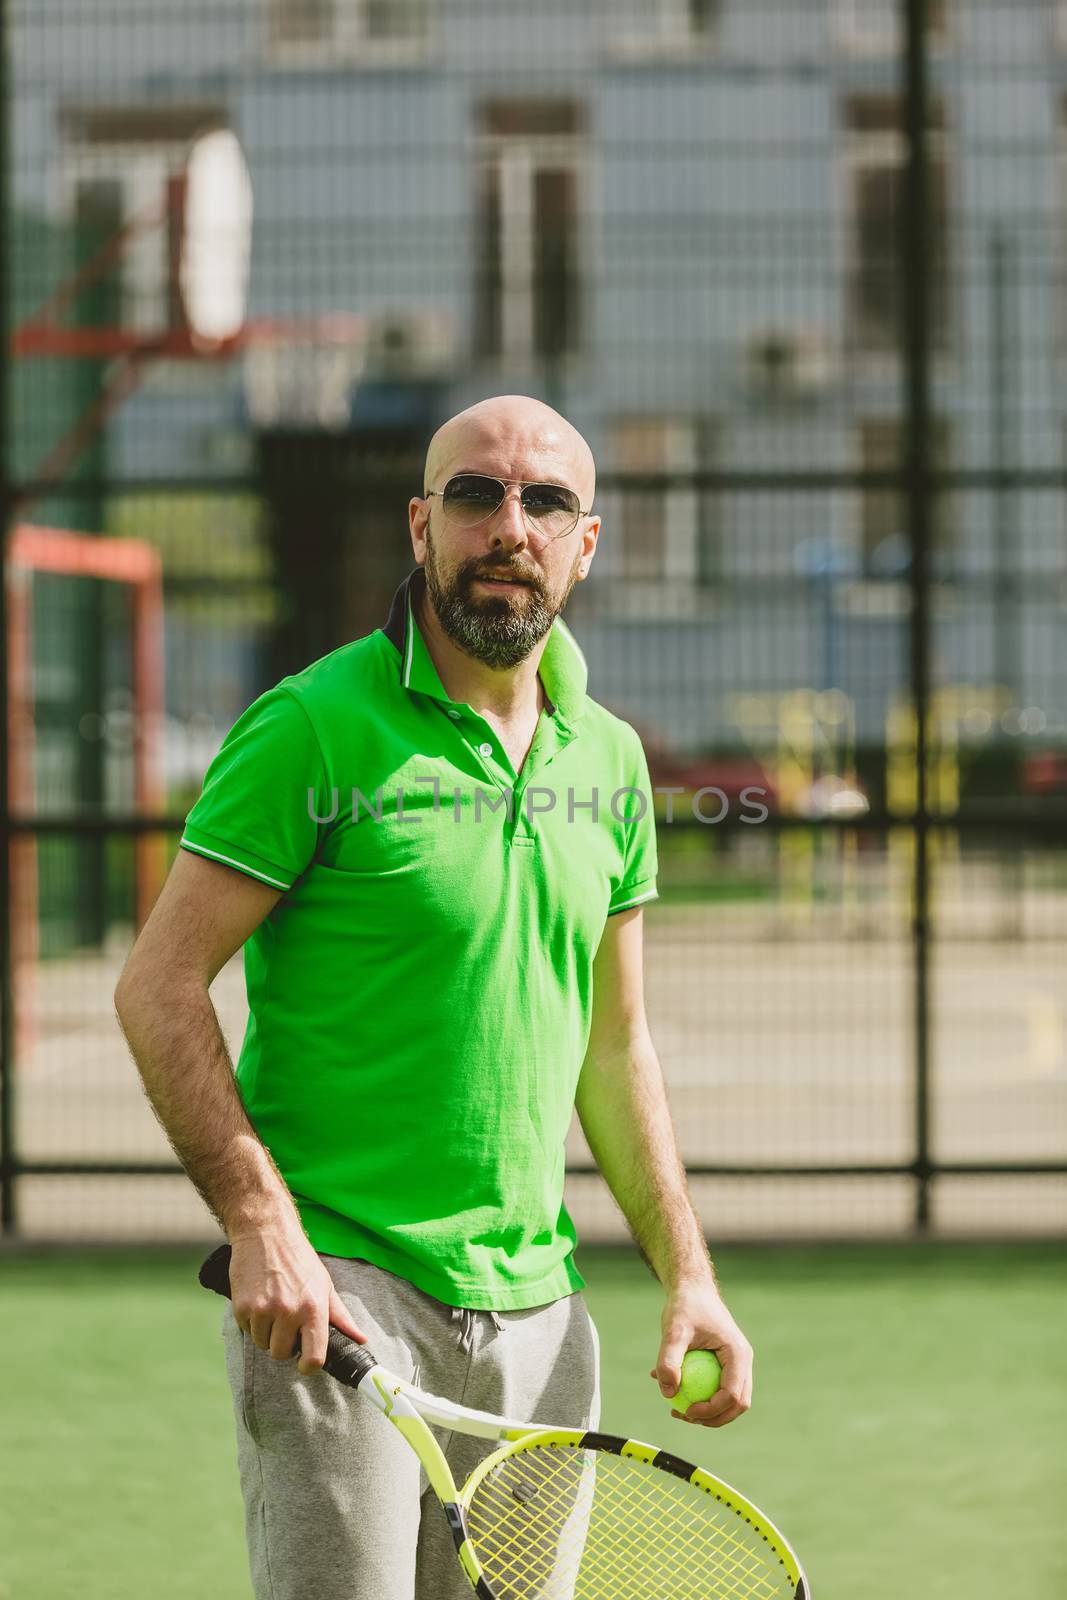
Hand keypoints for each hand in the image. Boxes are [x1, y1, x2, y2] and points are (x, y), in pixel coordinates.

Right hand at [228, 1227, 366, 1375]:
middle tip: (286, 1324)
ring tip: (272, 1309)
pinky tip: (259, 1301)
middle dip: (284, 1345)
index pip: (314, 1357)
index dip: (309, 1367)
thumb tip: (360, 1339)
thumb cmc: (299, 1259)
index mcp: (314, 1308)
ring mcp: (263, 1310)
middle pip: (282, 1354)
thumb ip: (341, 1316)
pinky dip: (251, 1322)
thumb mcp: (324, 1284)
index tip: (305, 1364)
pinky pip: (246, 1331)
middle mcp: (289, 1311)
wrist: (266, 1232)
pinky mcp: (242, 1307)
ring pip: (262, 1345)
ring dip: (267, 1334)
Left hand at [650, 1279, 752, 1427]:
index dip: (712, 1410)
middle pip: (738, 1403)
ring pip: (730, 1399)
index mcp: (738, 1354)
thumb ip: (668, 1360)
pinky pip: (718, 1387)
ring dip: (708, 1410)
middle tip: (684, 1416)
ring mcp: (737, 1363)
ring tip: (676, 1409)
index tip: (686, 1411)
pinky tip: (673, 1390)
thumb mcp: (673, 1330)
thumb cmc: (684, 1306)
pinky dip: (700, 1394)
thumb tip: (668, 1394)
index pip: (733, 1394)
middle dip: (714, 1418)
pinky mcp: (726, 1363)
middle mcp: (743, 1360)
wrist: (692, 1289)